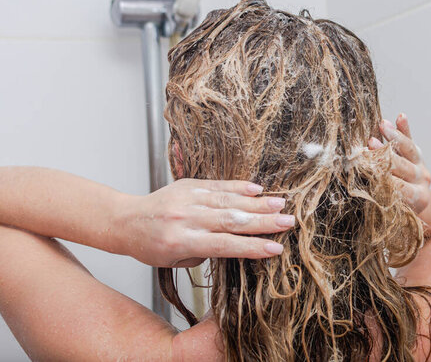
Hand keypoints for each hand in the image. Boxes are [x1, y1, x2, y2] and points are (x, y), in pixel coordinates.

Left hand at [112, 179, 293, 266]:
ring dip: (257, 203)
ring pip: (228, 200)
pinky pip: (217, 185)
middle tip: (288, 222)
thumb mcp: (176, 260)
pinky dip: (239, 186)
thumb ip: (206, 251)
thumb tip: (235, 240)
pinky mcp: (188, 184)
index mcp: (181, 241)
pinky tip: (257, 189)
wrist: (126, 221)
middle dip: (263, 222)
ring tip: (281, 204)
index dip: (252, 247)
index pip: (224, 245)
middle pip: (232, 220)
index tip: (276, 248)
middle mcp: (186, 218)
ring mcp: (187, 198)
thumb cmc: (151, 247)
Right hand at [368, 113, 430, 213]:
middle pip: (404, 166)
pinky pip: (411, 140)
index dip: (384, 178)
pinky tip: (400, 117)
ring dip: (394, 137)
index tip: (368, 169)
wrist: (415, 207)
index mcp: (417, 199)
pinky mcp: (418, 155)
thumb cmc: (395, 211)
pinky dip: (405, 128)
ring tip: (382, 125)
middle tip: (370, 145)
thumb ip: (380, 203)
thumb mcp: (390, 213)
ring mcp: (421, 166)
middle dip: (386, 155)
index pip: (399, 187)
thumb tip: (357, 200)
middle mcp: (422, 181)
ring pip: (410, 149)